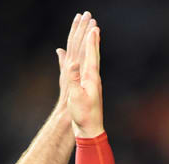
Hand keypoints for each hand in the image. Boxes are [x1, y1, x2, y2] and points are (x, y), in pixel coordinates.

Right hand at [63, 12, 102, 137]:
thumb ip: (74, 80)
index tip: (93, 28)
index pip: (91, 56)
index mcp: (91, 78)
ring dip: (93, 49)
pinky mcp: (90, 89)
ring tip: (94, 39)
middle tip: (95, 27)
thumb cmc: (83, 115)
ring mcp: (93, 84)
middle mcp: (94, 79)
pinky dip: (89, 60)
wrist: (90, 130)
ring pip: (93, 62)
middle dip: (94, 41)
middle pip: (95, 55)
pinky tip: (87, 62)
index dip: (91, 42)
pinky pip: (89, 69)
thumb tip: (72, 64)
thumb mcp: (76, 97)